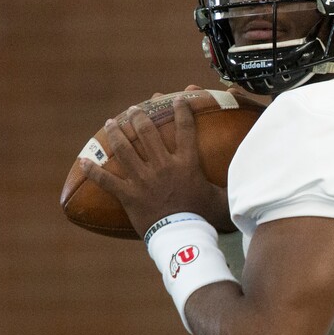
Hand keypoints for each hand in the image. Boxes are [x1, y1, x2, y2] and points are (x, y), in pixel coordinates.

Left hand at [80, 95, 233, 237]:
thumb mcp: (223, 197)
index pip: (185, 128)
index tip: (177, 97)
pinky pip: (107, 180)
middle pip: (147, 132)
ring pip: (125, 149)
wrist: (184, 237)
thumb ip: (233, 185)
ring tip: (112, 122)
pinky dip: (93, 170)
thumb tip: (251, 181)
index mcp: (186, 163)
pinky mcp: (129, 195)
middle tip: (134, 109)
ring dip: (116, 133)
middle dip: (139, 116)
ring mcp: (143, 179)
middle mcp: (163, 166)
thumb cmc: (205, 218)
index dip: (181, 109)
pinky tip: (83, 161)